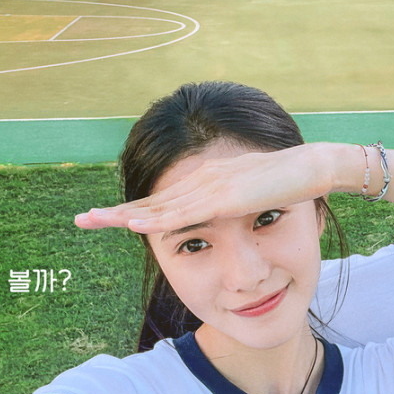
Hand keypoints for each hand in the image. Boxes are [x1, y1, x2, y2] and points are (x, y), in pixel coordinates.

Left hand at [75, 143, 335, 234]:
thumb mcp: (253, 197)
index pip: (162, 201)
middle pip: (151, 202)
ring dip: (125, 216)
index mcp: (206, 183)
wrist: (311, 166)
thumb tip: (227, 218)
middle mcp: (201, 181)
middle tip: (82, 220)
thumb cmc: (287, 183)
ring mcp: (210, 186)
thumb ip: (234, 205)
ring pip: (160, 207)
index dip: (132, 210)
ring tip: (95, 222)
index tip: (106, 219)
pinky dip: (157, 220)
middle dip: (116, 212)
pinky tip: (135, 227)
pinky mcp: (223, 196)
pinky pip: (184, 213)